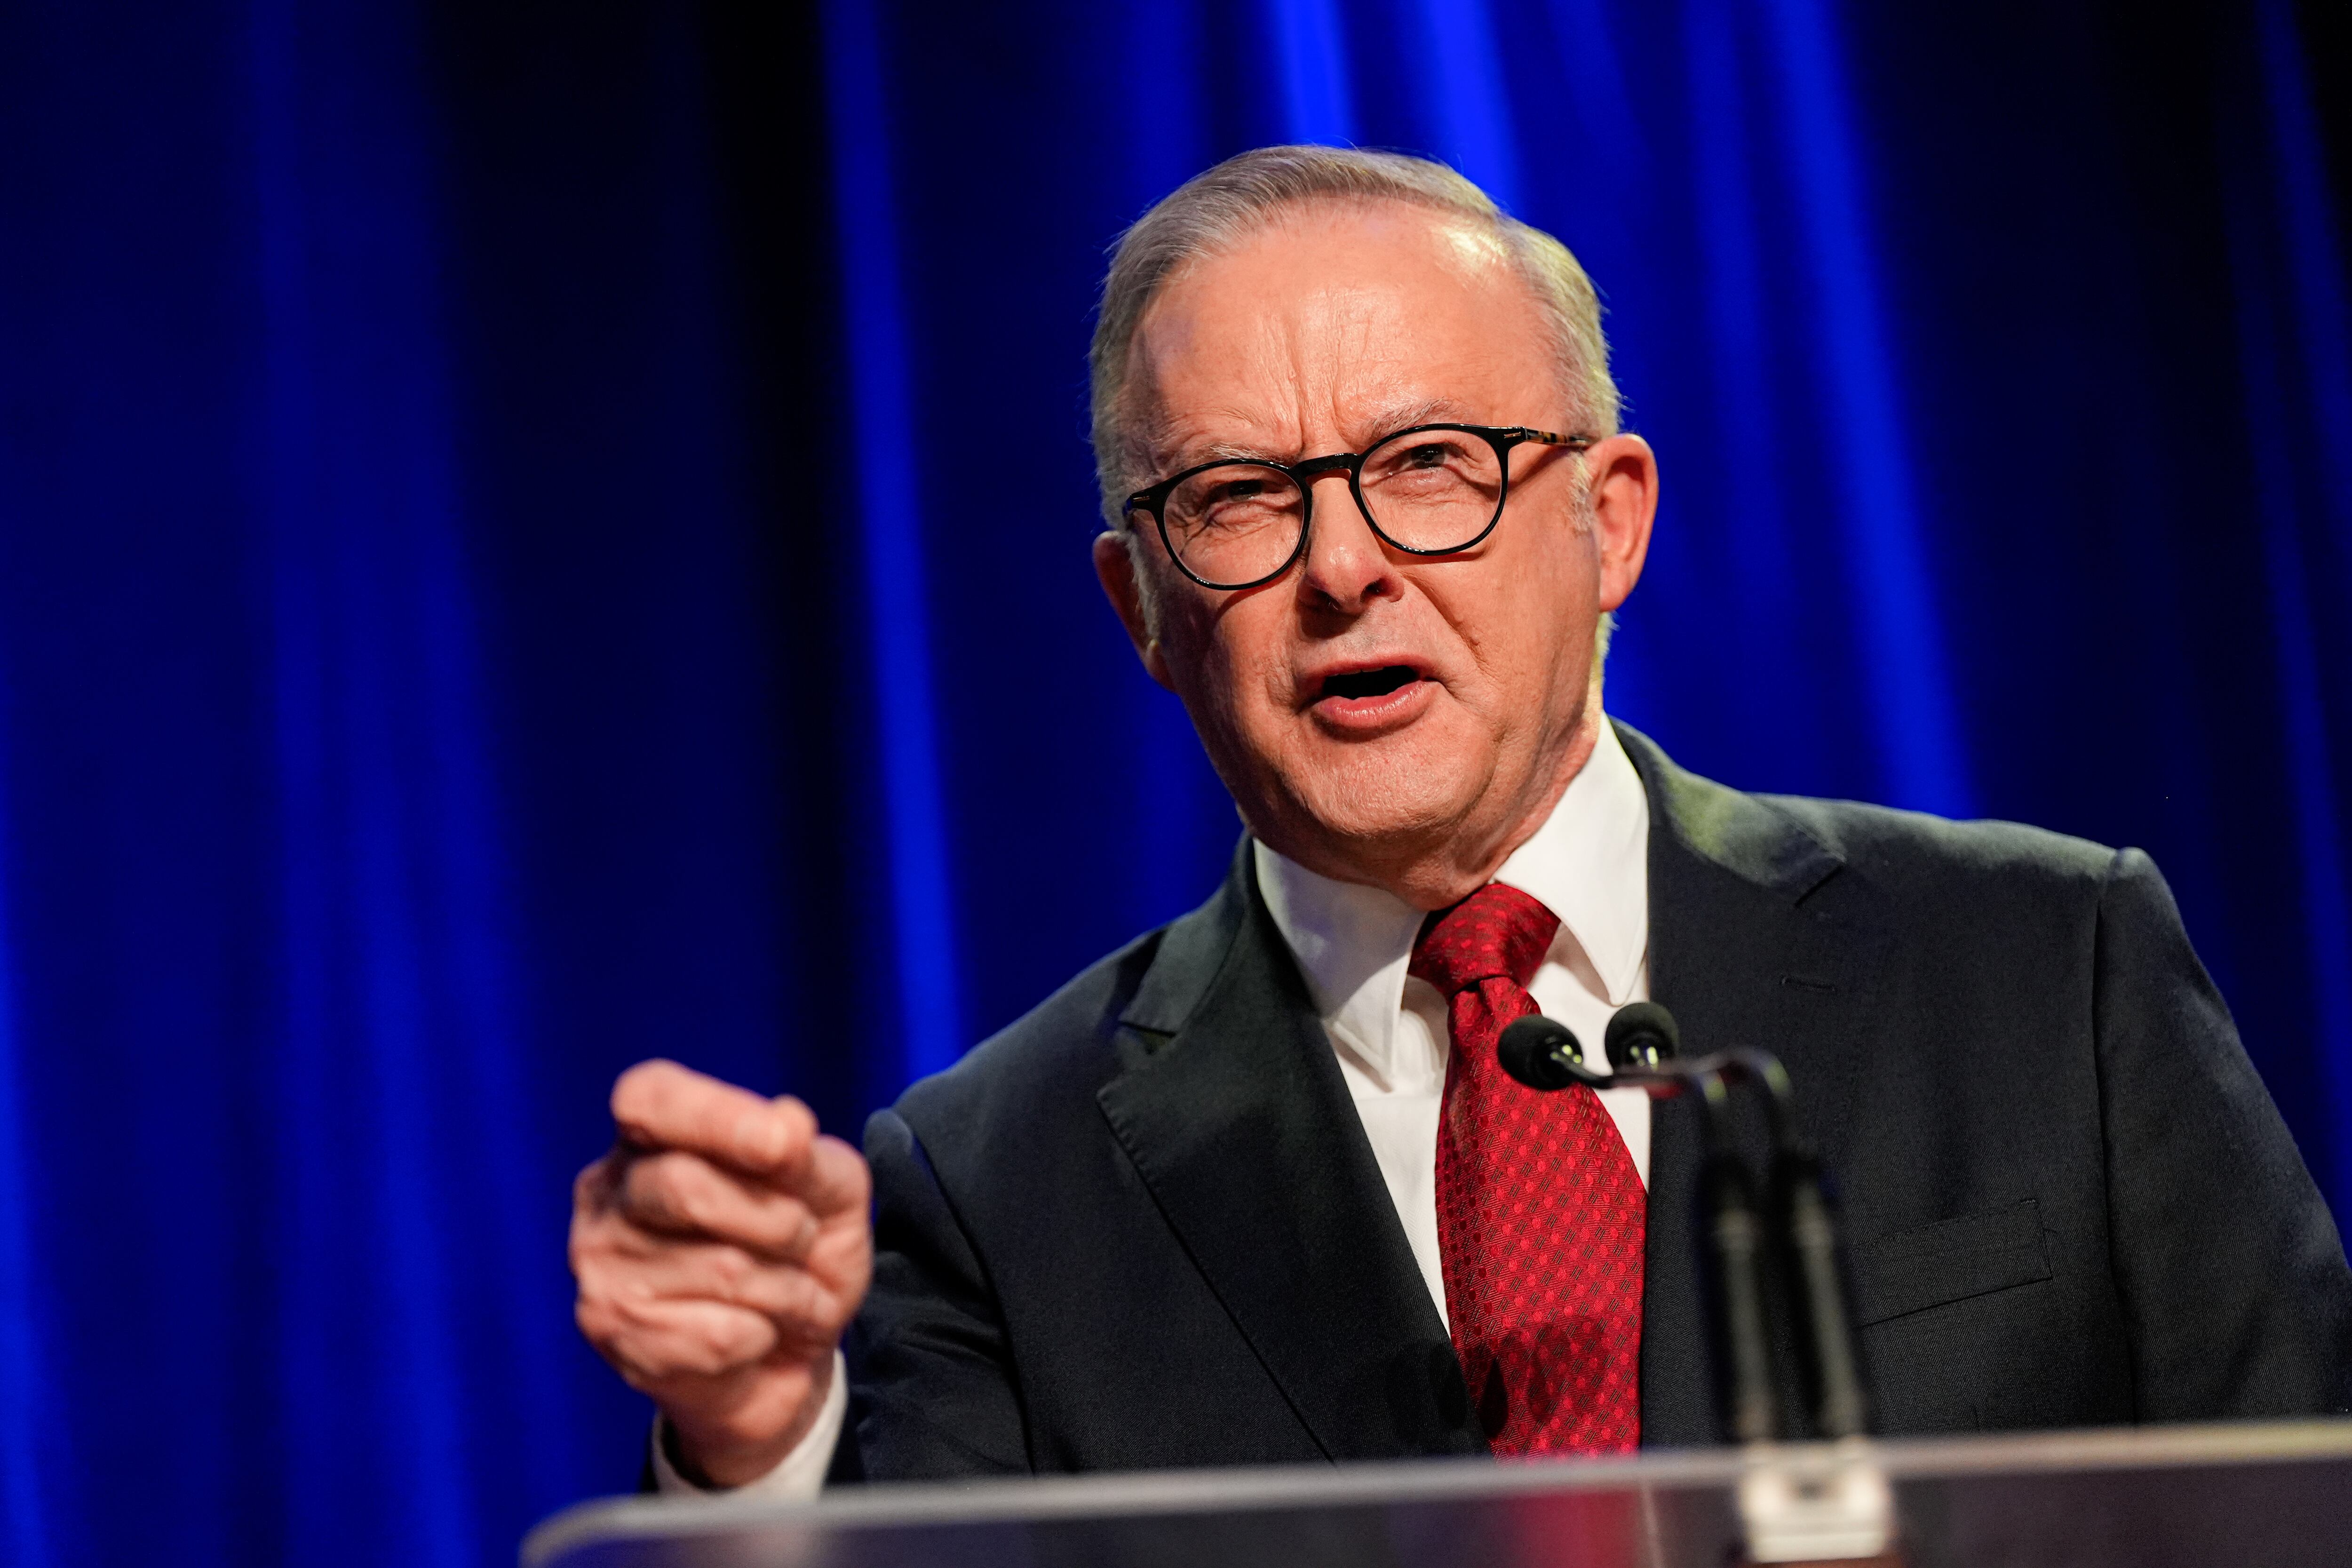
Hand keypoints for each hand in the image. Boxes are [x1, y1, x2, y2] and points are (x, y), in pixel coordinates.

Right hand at [571, 1060, 871, 1485]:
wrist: (788, 1355)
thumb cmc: (798, 1251)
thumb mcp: (827, 1190)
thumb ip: (808, 1156)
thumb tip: (787, 1121)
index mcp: (652, 1134)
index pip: (650, 1098)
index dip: (715, 1117)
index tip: (782, 1143)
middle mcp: (609, 1192)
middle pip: (686, 1187)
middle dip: (778, 1220)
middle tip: (802, 1238)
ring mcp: (600, 1266)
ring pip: (719, 1270)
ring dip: (786, 1287)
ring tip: (788, 1293)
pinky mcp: (614, 1335)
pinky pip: (719, 1335)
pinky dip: (765, 1334)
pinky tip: (758, 1333)